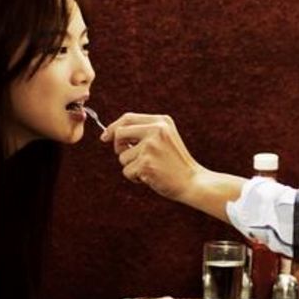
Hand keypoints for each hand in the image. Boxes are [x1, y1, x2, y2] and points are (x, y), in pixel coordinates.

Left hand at [101, 112, 246, 222]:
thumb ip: (144, 132)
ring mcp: (150, 147)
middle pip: (119, 133)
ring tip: (150, 169)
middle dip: (118, 147)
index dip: (113, 127)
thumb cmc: (176, 162)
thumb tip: (112, 134)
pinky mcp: (146, 163)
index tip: (105, 137)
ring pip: (122, 156)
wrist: (192, 181)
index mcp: (162, 121)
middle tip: (129, 157)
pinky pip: (127, 171)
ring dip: (131, 166)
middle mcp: (156, 130)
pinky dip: (135, 178)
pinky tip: (150, 177)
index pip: (128, 118)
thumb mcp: (165, 138)